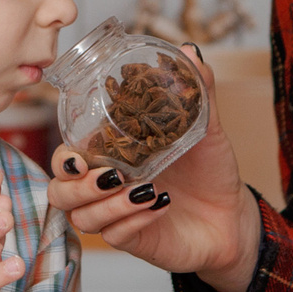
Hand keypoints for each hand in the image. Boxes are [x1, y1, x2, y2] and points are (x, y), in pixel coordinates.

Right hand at [42, 45, 264, 291]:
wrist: (233, 215)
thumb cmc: (209, 170)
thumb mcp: (205, 129)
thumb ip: (197, 92)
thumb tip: (190, 50)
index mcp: (109, 155)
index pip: (67, 157)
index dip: (63, 157)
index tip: (78, 154)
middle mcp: (105, 187)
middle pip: (59, 192)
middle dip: (75, 186)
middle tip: (109, 175)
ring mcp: (115, 215)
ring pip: (82, 217)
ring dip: (107, 204)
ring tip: (141, 188)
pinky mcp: (132, 241)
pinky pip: (116, 236)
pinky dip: (133, 220)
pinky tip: (159, 203)